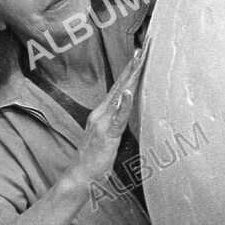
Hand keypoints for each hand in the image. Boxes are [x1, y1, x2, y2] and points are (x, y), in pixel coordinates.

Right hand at [67, 50, 141, 187]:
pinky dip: (124, 103)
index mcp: (102, 113)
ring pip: (119, 96)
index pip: (117, 88)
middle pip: (119, 86)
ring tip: (139, 62)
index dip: (128, 72)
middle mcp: (101, 113)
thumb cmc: (96, 158)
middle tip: (142, 49)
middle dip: (131, 67)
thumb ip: (115, 122)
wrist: (81, 175)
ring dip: (130, 78)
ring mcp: (103, 122)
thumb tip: (126, 112)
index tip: (138, 56)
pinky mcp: (108, 134)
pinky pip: (118, 116)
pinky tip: (130, 91)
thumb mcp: (108, 135)